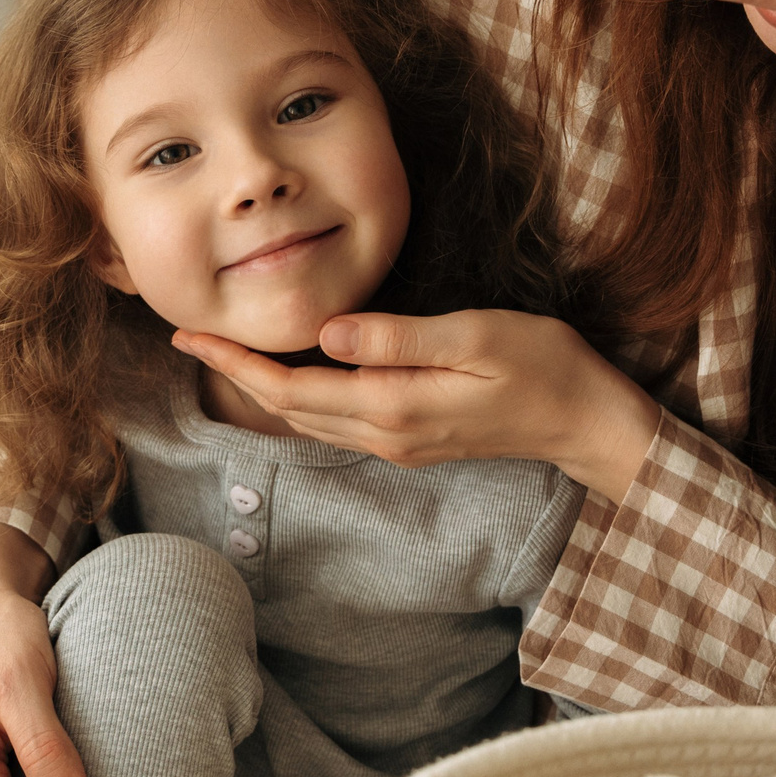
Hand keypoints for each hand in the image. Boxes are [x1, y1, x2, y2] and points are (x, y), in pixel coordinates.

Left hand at [174, 309, 660, 497]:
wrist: (586, 421)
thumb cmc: (543, 366)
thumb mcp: (476, 335)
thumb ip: (399, 338)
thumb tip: (326, 333)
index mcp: (394, 406)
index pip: (291, 389)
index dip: (236, 363)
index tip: (191, 334)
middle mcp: (386, 434)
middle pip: (288, 410)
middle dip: (235, 373)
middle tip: (189, 334)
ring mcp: (398, 443)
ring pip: (308, 419)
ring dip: (263, 388)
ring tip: (225, 351)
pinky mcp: (412, 439)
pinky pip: (336, 421)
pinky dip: (299, 396)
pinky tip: (290, 373)